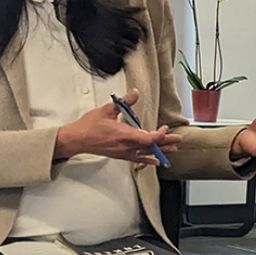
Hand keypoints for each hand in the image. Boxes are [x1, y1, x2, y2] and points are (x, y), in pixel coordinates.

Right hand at [54, 88, 180, 164]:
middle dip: (166, 142)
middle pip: (150, 147)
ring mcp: (123, 152)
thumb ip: (124, 101)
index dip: (159, 136)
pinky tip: (155, 161)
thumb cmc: (89, 126)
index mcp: (123, 135)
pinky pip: (137, 159)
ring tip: (173, 148)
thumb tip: (135, 93)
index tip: (165, 129)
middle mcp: (125, 146)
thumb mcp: (107, 109)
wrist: (76, 140)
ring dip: (160, 150)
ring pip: (146, 153)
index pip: (147, 139)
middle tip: (178, 139)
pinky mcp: (120, 155)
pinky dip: (148, 159)